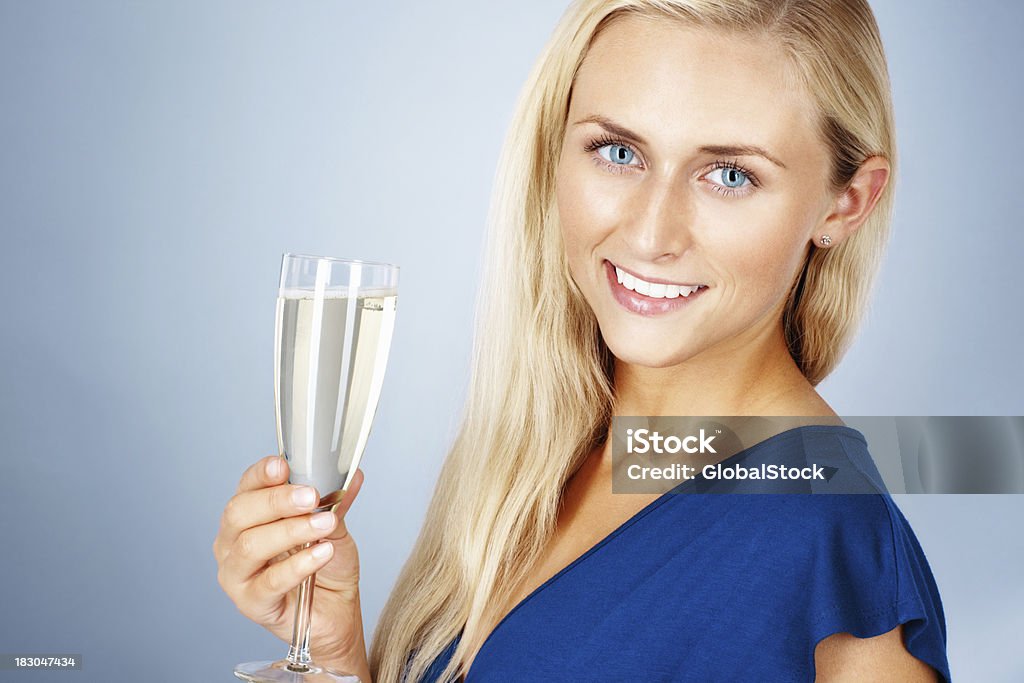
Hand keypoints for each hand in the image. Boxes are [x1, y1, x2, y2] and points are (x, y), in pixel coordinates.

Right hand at [213, 455, 368, 669]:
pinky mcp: (250, 603)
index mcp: (248, 516)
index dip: (261, 474)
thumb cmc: (326, 567)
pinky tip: (321, 553)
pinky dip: (298, 565)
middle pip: (239, 513)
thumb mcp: (333, 525)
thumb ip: (335, 500)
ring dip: (291, 531)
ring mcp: (236, 574)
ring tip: (324, 524)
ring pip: (250, 546)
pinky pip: (269, 581)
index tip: (283, 466)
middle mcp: (232, 542)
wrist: (337, 610)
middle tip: (311, 497)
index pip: (246, 487)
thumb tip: (351, 474)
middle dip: (277, 501)